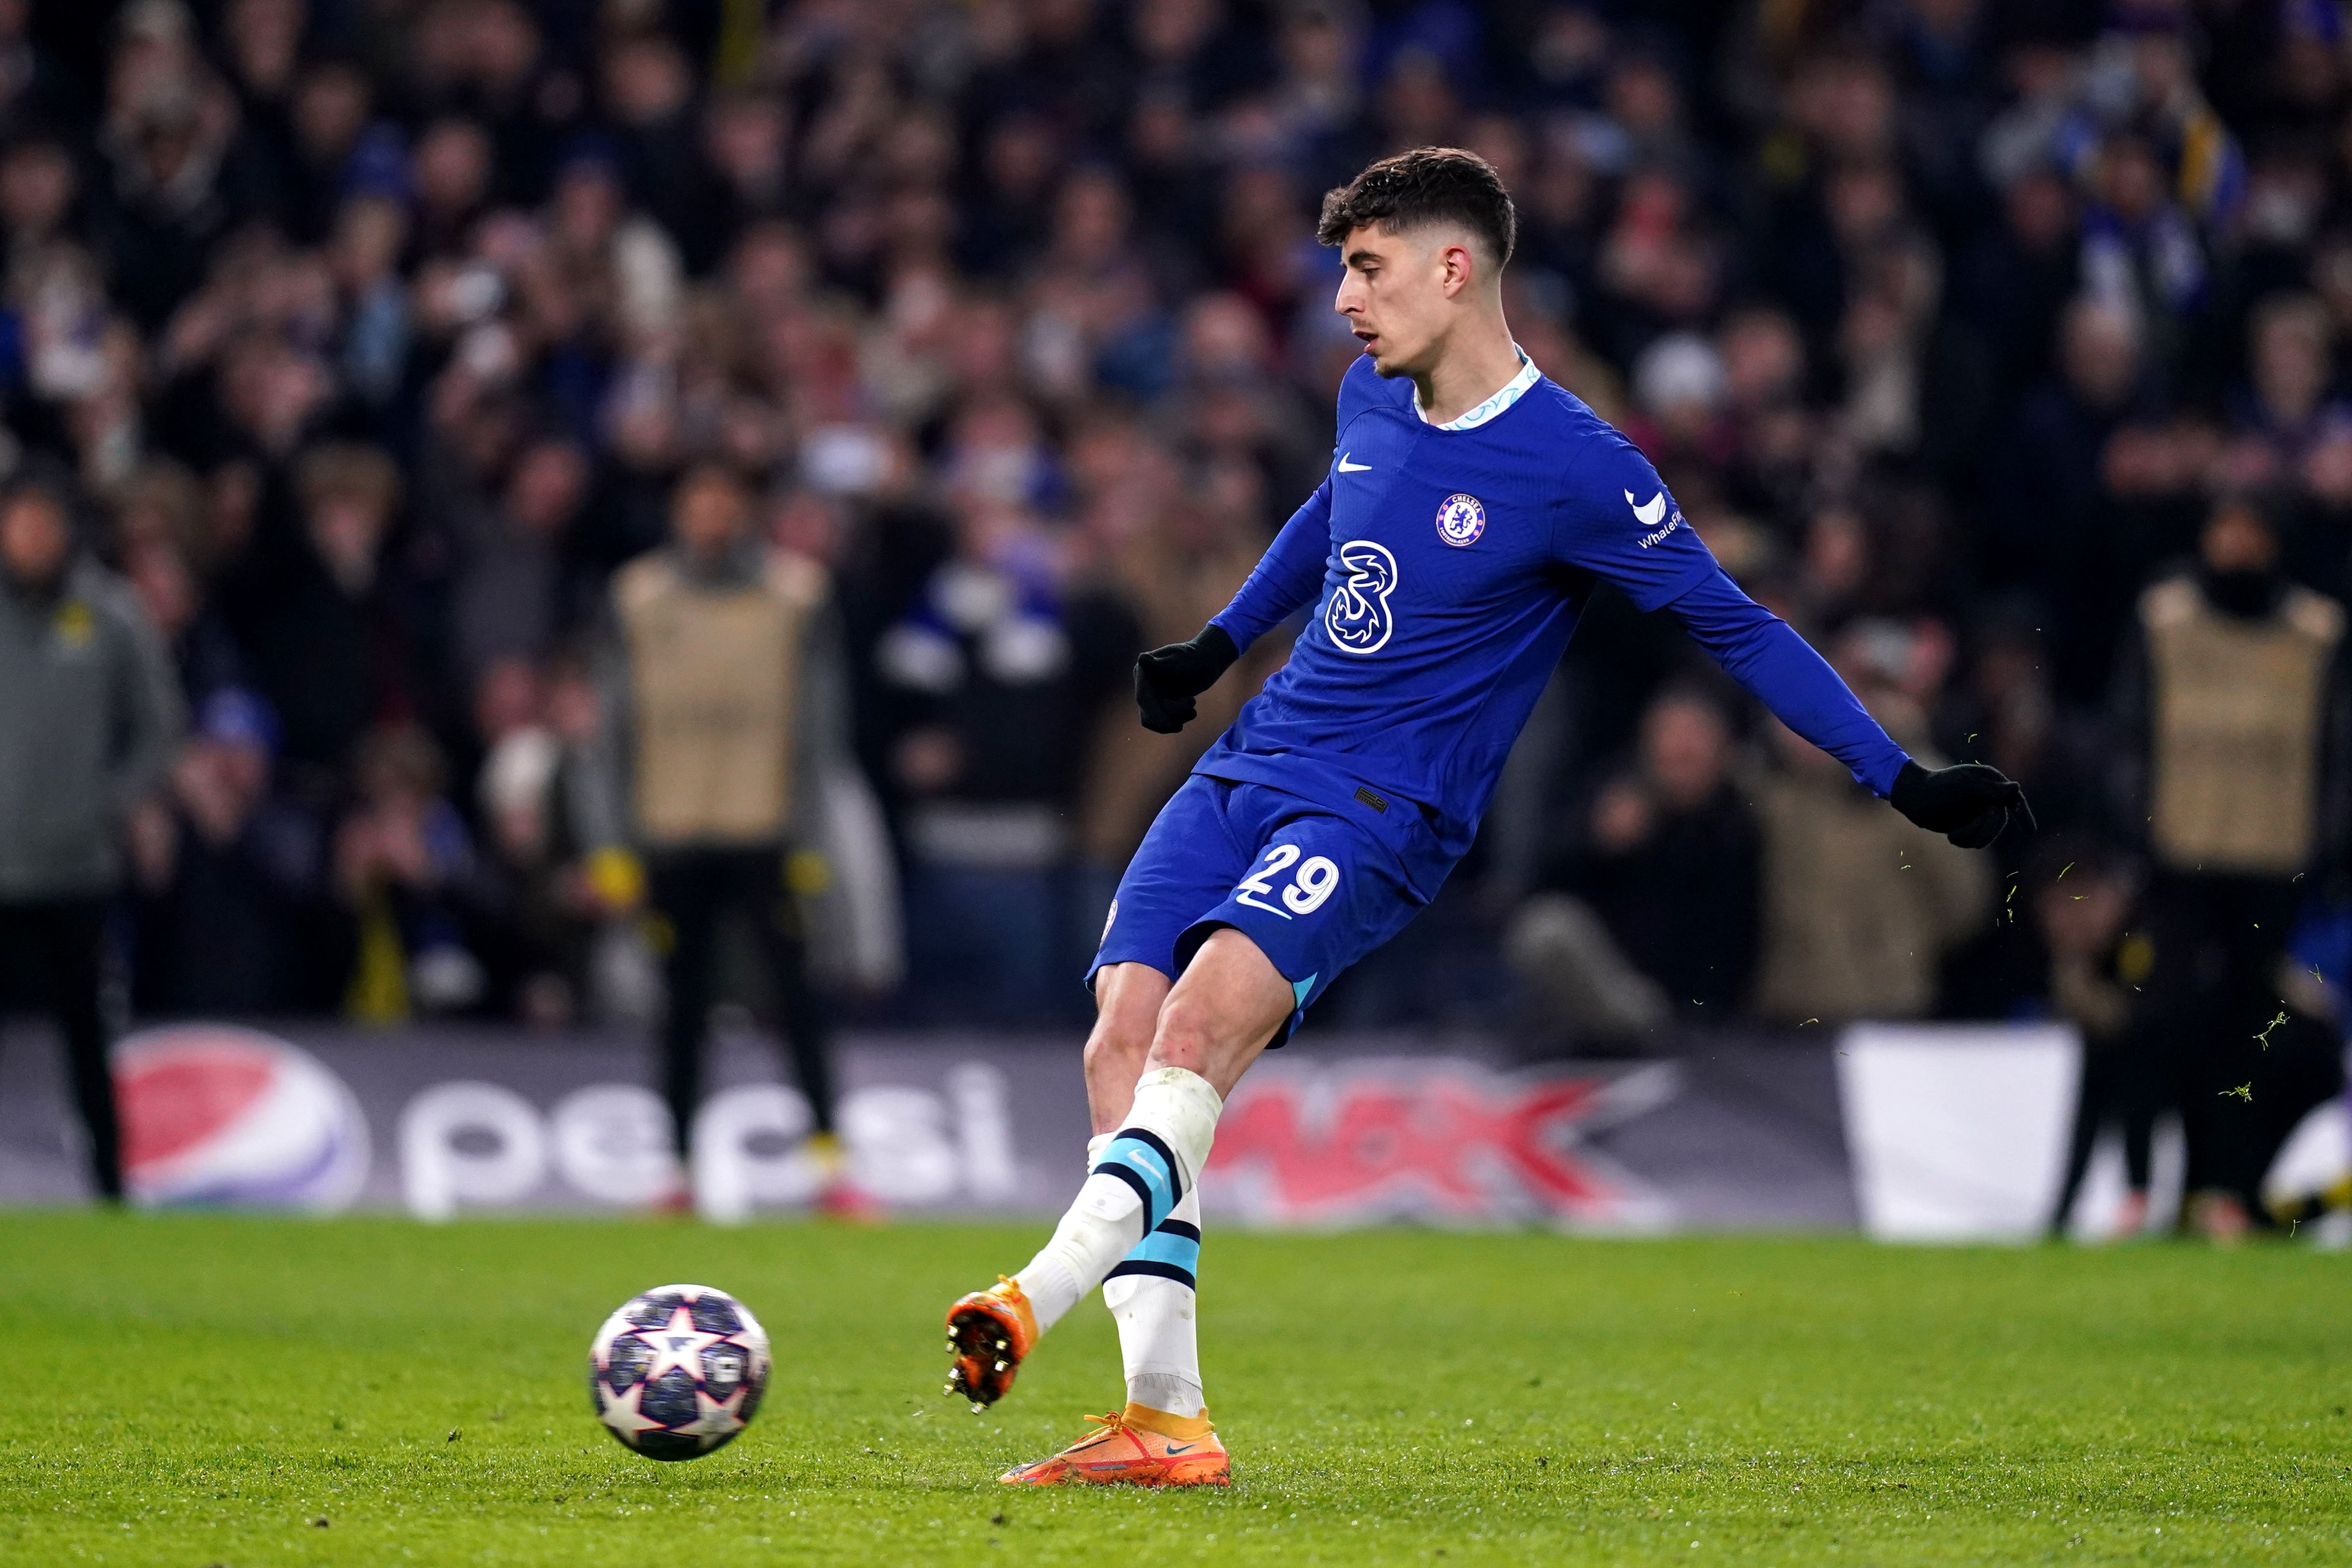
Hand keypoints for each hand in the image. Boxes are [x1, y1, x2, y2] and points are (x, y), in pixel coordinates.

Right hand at [1134, 624, 1239, 733]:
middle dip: (1172, 715)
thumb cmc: (1195, 657)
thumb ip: (1162, 665)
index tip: (1167, 726)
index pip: (1143, 697)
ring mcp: (1150, 696)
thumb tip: (1142, 659)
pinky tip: (1191, 712)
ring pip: (1154, 721)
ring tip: (1193, 709)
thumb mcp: (1181, 660)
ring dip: (1176, 719)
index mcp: (1144, 671)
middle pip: (1148, 713)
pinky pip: (1162, 724)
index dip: (1153, 713)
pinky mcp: (1159, 705)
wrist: (1205, 661)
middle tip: (1193, 705)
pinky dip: (1177, 722)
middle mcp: (1143, 684)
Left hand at [1889, 760, 2034, 848]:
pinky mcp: (1970, 824)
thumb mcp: (1964, 787)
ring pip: (1989, 833)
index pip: (2014, 799)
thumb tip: (2016, 788)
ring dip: (1971, 837)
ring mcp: (1979, 811)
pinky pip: (1977, 839)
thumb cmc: (1938, 788)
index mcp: (1991, 781)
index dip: (2024, 815)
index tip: (2030, 833)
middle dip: (1982, 831)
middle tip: (1957, 837)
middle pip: (2000, 821)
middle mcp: (1988, 796)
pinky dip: (1966, 840)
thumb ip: (1991, 790)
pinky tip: (1952, 837)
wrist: (1914, 798)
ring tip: (1952, 837)